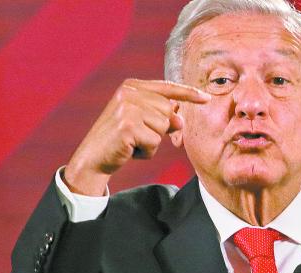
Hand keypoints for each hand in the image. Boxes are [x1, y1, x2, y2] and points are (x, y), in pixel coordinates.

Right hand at [63, 79, 210, 195]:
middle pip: (169, 110)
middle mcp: (129, 93)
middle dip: (160, 129)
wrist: (93, 157)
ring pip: (163, 127)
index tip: (207, 98)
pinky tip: (130, 150)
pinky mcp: (127, 127)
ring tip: (133, 142)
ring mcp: (127, 109)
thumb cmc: (120, 140)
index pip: (167, 87)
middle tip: (139, 136)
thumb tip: (180, 118)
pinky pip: (154, 142)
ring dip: (152, 142)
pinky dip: (146, 152)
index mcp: (132, 86)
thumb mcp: (142, 123)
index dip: (189, 93)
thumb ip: (162, 116)